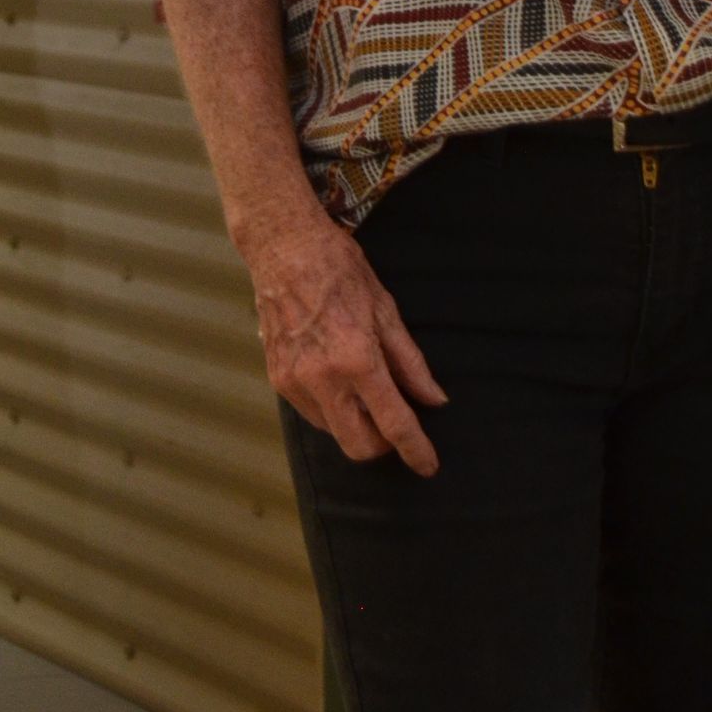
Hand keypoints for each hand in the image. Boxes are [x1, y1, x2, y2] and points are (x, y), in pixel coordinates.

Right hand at [247, 214, 445, 476]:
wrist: (283, 247)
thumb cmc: (338, 268)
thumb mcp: (385, 309)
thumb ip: (410, 362)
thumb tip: (434, 399)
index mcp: (357, 358)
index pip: (394, 423)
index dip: (416, 450)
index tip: (428, 465)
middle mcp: (323, 378)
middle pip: (358, 446)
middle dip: (383, 445)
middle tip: (394, 423)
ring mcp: (295, 382)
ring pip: (333, 433)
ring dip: (355, 425)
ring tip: (363, 390)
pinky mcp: (277, 379)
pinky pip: (311, 414)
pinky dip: (331, 409)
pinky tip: (337, 380)